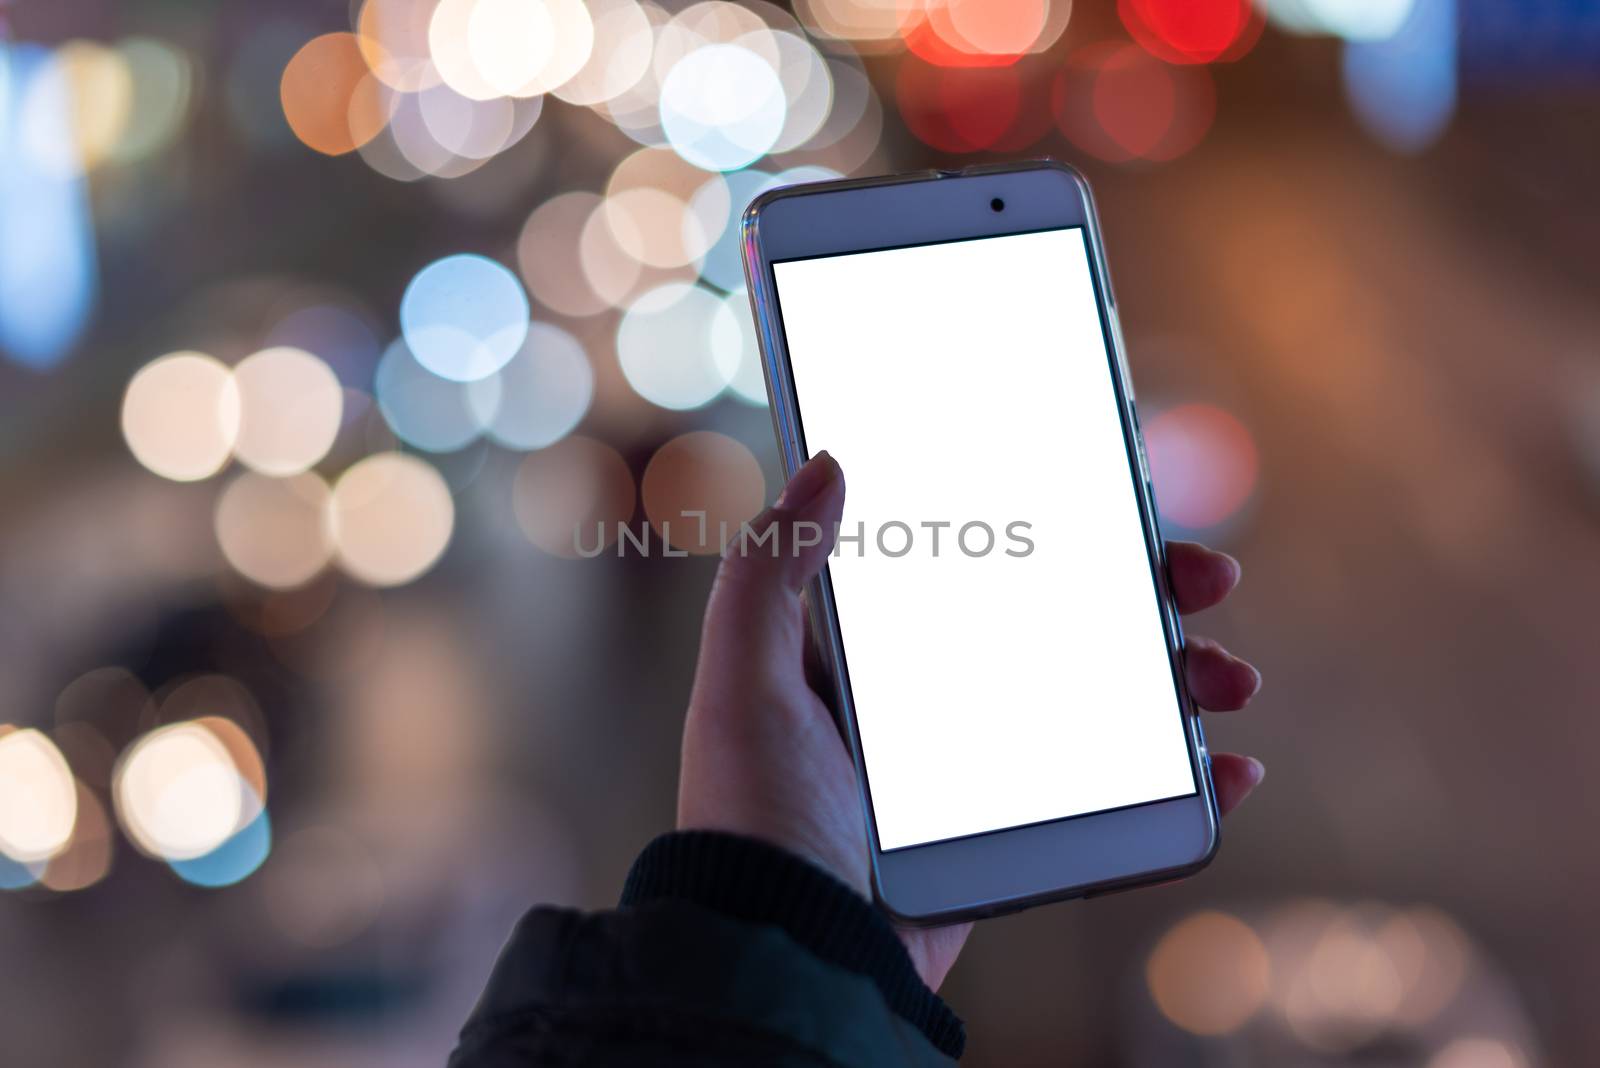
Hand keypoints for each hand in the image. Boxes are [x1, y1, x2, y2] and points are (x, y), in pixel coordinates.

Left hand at [678, 453, 1263, 991]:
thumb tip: (825, 463)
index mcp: (873, 655)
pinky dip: (1184, 781)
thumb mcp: (744, 683)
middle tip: (1204, 577)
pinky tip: (1229, 769)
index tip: (1115, 500)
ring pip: (1104, 700)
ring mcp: (981, 768)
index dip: (1050, 528)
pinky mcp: (1013, 832)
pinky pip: (1114, 794)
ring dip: (1180, 677)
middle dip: (1145, 593)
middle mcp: (934, 700)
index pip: (977, 566)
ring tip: (1228, 677)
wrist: (791, 956)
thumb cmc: (755, 821)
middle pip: (1060, 622)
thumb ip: (768, 575)